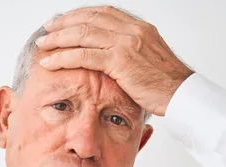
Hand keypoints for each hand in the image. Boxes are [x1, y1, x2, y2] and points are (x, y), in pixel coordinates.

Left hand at [36, 6, 193, 115]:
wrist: (182, 94)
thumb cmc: (166, 84)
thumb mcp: (149, 60)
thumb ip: (131, 52)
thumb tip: (114, 57)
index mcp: (139, 27)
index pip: (103, 13)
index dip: (80, 15)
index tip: (64, 20)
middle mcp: (131, 30)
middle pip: (89, 19)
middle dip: (64, 23)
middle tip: (47, 29)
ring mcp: (125, 43)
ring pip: (83, 34)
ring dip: (58, 38)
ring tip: (43, 43)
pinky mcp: (120, 61)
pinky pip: (84, 55)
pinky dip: (63, 57)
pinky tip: (50, 61)